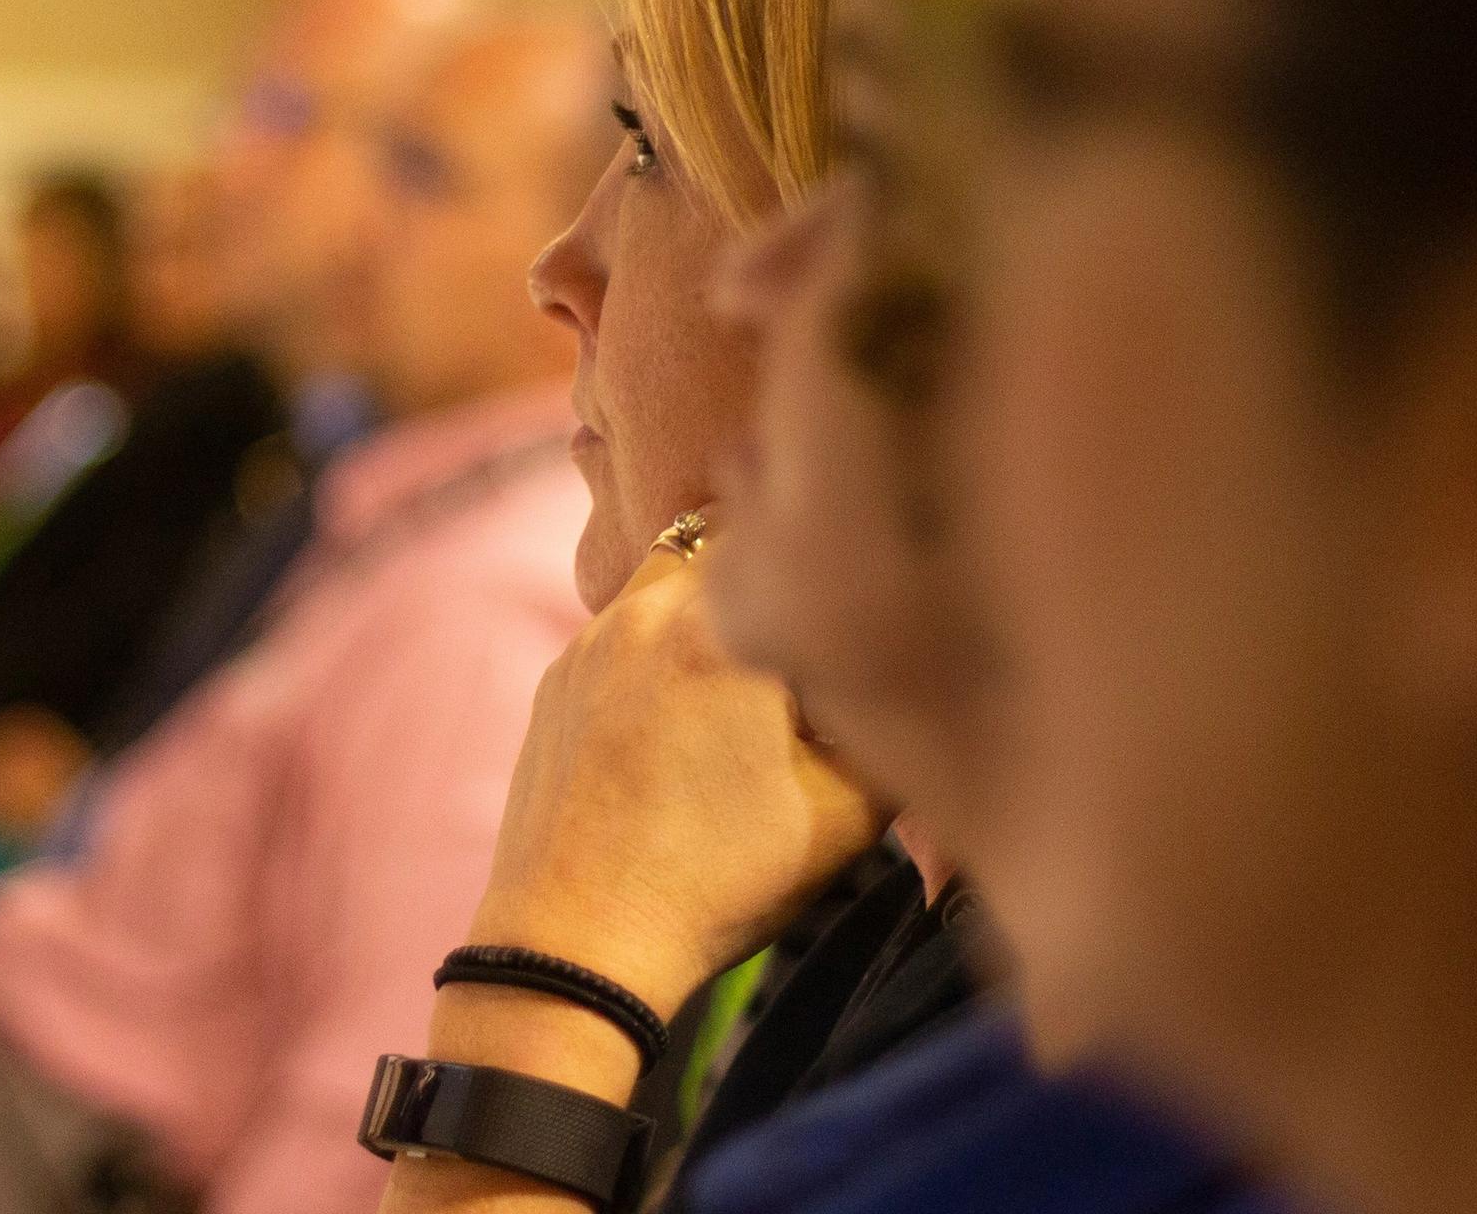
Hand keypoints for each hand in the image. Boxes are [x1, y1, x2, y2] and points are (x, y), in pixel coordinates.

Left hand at [463, 517, 886, 1016]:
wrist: (579, 944)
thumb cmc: (719, 881)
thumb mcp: (850, 811)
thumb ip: (896, 724)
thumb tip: (924, 677)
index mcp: (718, 623)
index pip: (788, 531)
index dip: (827, 563)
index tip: (853, 606)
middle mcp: (642, 611)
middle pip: (721, 545)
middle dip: (767, 581)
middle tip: (803, 649)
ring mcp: (586, 645)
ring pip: (664, 586)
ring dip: (707, 613)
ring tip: (745, 692)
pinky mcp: (553, 686)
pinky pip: (620, 636)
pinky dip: (658, 655)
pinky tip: (683, 728)